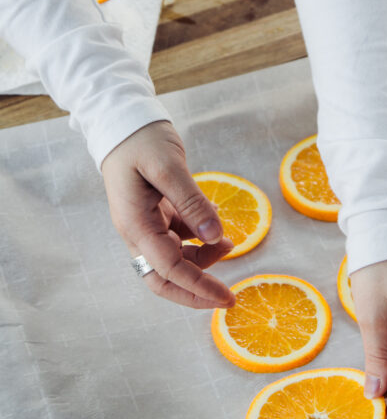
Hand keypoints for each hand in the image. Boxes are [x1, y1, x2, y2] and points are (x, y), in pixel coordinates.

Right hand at [101, 121, 234, 309]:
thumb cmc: (142, 140)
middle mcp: (138, 231)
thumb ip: (191, 202)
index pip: (169, 269)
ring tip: (229, 242)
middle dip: (195, 290)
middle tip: (227, 296)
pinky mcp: (156, 214)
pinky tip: (215, 224)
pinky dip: (199, 238)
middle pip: (164, 278)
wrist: (124, 121)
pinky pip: (178, 238)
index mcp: (136, 224)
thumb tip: (214, 236)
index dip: (198, 286)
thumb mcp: (169, 167)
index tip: (226, 296)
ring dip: (202, 259)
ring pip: (174, 259)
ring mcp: (146, 224)